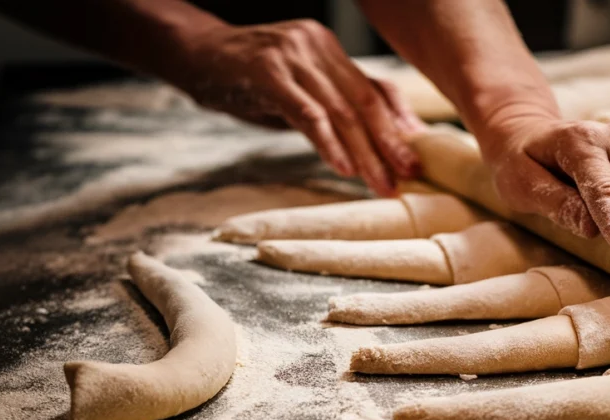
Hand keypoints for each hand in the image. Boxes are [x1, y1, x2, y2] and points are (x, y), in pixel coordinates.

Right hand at [166, 19, 425, 195]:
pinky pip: (307, 113)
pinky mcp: (267, 72)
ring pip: (339, 111)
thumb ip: (333, 107)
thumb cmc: (247, 79)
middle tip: (407, 179)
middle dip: (388, 145)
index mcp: (329, 49)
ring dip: (363, 154)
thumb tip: (377, 142)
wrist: (192, 53)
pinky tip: (342, 167)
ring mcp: (292, 56)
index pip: (373, 91)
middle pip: (362, 103)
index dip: (399, 127)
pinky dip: (327, 143)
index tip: (416, 162)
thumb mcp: (298, 91)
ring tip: (380, 184)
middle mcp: (316, 46)